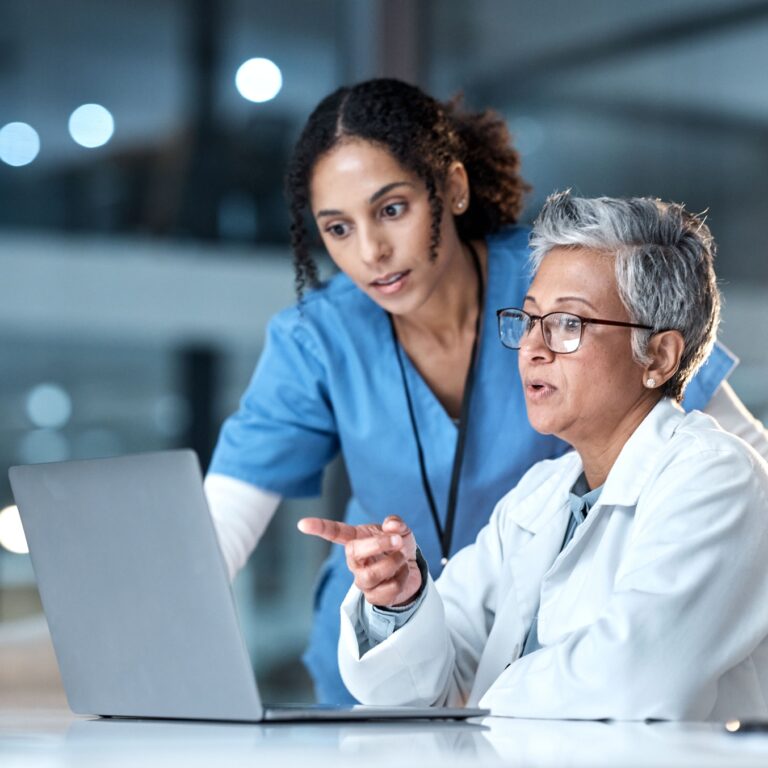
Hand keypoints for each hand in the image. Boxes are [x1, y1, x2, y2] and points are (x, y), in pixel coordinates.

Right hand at [297, 515, 421, 607]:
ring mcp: (362, 580)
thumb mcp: (400, 530)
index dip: (319, 528)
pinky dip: (402, 578)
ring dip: (393, 563)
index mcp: (357, 539)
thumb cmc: (398, 547)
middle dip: (378, 544)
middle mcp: (355, 561)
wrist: (411, 570)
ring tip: (402, 557)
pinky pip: (388, 590)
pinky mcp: (373, 597)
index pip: (335, 533)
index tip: (302, 524)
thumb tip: (391, 525)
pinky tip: (402, 573)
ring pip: (371, 574)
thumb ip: (396, 524)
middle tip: (397, 540)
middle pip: (354, 552)